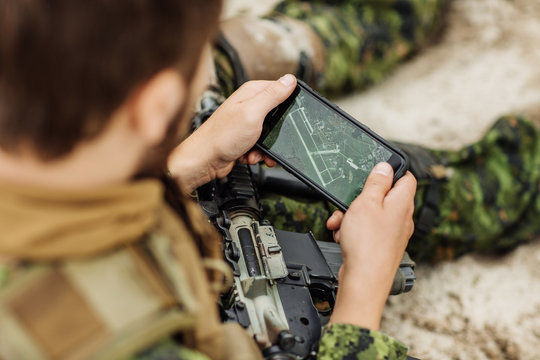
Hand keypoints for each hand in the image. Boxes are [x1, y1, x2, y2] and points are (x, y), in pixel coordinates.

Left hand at [168, 75, 295, 191]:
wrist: (205, 160)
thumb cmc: (222, 136)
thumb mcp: (252, 112)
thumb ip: (272, 95)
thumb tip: (289, 79)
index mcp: (252, 92)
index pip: (281, 90)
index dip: (288, 104)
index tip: (289, 116)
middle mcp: (249, 105)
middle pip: (277, 115)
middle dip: (277, 131)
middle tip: (270, 137)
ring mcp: (246, 122)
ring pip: (271, 133)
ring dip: (267, 146)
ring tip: (256, 150)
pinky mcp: (245, 137)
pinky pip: (262, 145)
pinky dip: (258, 153)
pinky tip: (249, 155)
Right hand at [327, 162, 416, 329]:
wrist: (364, 280)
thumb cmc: (368, 244)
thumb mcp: (367, 203)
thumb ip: (377, 182)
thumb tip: (386, 167)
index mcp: (402, 203)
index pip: (406, 177)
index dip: (389, 172)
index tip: (371, 174)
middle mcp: (401, 218)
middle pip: (382, 197)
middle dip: (359, 199)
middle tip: (347, 204)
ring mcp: (392, 233)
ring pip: (371, 214)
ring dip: (351, 216)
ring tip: (340, 223)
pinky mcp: (381, 246)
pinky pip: (366, 230)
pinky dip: (353, 230)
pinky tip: (341, 236)